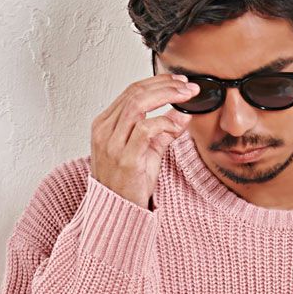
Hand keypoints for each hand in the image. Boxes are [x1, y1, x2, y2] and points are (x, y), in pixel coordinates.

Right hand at [89, 73, 199, 208]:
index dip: (157, 82)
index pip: (131, 91)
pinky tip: (175, 124)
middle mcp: (104, 131)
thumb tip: (184, 113)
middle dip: (165, 85)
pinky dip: (163, 122)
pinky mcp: (125, 158)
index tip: (178, 81)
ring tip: (186, 97)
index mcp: (105, 124)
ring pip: (137, 105)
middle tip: (187, 87)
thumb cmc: (128, 183)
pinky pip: (145, 129)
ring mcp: (112, 144)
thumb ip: (164, 131)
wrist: (118, 211)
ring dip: (166, 96)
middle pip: (135, 93)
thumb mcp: (147, 151)